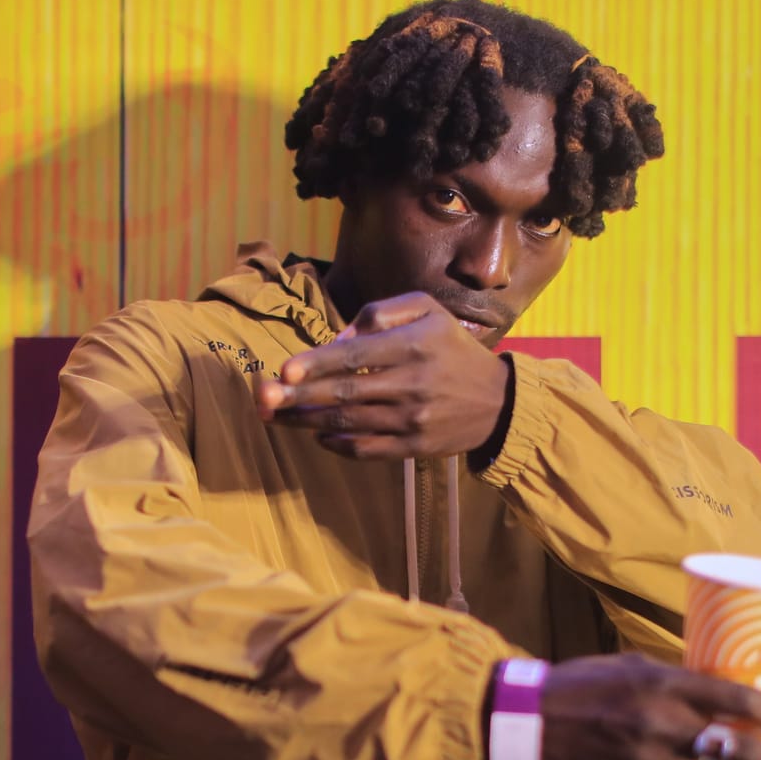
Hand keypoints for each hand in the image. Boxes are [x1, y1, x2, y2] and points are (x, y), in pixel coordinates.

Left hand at [256, 292, 507, 458]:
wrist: (497, 401)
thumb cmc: (452, 348)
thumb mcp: (427, 310)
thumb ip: (380, 313)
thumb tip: (337, 337)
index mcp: (414, 345)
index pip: (354, 356)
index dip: (317, 364)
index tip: (285, 369)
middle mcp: (412, 384)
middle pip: (344, 394)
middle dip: (299, 398)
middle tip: (263, 399)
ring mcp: (413, 420)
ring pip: (349, 423)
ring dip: (308, 421)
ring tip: (277, 416)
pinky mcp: (415, 448)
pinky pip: (367, 449)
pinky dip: (338, 445)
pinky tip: (318, 435)